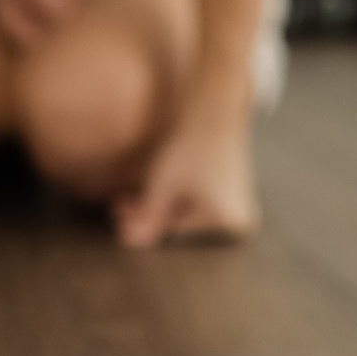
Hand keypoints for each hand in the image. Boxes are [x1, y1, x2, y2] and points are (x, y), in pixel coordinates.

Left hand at [114, 99, 257, 247]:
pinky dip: (176, 195)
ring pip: (187, 209)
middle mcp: (239, 218)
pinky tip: (154, 188)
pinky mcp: (233, 190)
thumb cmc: (191, 148)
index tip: (118, 216)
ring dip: (158, 204)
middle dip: (148, 212)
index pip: (174, 229)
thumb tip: (131, 243)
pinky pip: (199, 200)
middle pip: (180, 220)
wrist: (215, 112)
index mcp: (227, 221)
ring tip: (129, 197)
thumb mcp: (163, 187)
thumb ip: (147, 217)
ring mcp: (238, 204)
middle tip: (118, 206)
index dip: (142, 222)